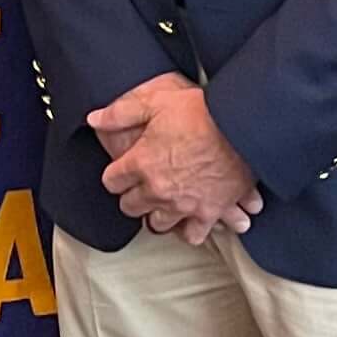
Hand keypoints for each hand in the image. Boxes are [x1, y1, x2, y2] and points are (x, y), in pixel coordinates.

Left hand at [92, 76, 263, 246]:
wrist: (242, 126)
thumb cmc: (200, 111)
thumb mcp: (155, 100)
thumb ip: (120, 112)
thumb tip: (94, 119)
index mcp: (141, 163)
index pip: (112, 181)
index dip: (115, 174)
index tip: (122, 169)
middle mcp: (158, 189)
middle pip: (130, 206)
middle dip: (132, 195)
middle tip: (140, 185)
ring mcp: (183, 205)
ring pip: (157, 224)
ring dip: (157, 214)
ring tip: (163, 202)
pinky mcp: (209, 212)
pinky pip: (192, 235)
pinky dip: (190, 230)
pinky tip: (190, 218)